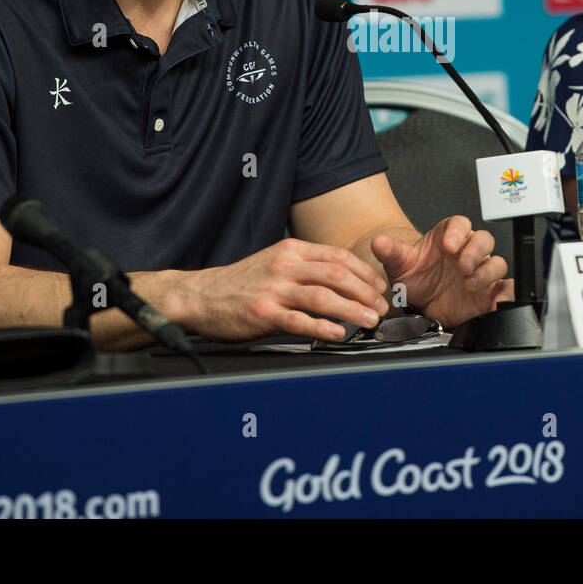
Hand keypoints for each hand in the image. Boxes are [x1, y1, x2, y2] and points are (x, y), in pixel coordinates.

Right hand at [186, 238, 389, 341]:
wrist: (201, 296)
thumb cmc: (241, 283)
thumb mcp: (275, 262)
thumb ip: (306, 267)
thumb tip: (343, 279)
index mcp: (291, 251)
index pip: (338, 256)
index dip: (365, 272)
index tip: (380, 287)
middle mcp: (285, 266)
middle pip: (336, 274)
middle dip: (365, 291)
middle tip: (381, 307)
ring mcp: (274, 289)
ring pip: (323, 296)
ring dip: (352, 309)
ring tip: (369, 320)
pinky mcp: (263, 312)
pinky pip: (299, 320)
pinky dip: (322, 326)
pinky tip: (337, 332)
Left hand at [370, 215, 512, 329]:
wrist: (421, 304)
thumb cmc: (416, 277)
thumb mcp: (400, 265)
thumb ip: (391, 252)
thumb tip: (378, 242)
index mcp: (447, 237)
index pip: (460, 224)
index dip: (457, 232)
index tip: (449, 244)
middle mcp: (467, 252)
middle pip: (483, 239)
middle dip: (475, 251)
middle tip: (462, 266)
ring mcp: (480, 271)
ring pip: (496, 262)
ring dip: (486, 272)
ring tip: (470, 284)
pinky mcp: (489, 292)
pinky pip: (506, 288)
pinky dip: (505, 294)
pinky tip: (494, 302)